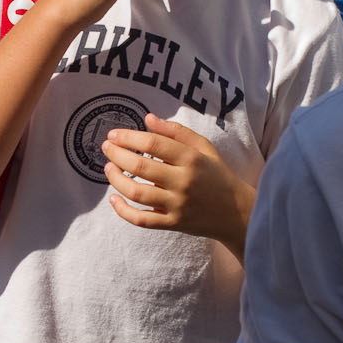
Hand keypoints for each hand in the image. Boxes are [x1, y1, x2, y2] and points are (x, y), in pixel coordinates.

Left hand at [101, 113, 256, 260]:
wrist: (236, 212)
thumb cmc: (216, 175)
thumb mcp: (203, 147)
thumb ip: (176, 132)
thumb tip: (148, 118)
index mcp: (191, 159)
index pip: (153, 143)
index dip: (129, 137)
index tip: (114, 134)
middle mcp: (183, 181)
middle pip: (141, 166)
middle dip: (117, 155)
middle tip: (106, 148)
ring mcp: (177, 205)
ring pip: (137, 192)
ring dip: (116, 179)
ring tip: (107, 168)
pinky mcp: (173, 223)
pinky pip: (142, 220)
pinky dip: (123, 211)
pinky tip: (113, 199)